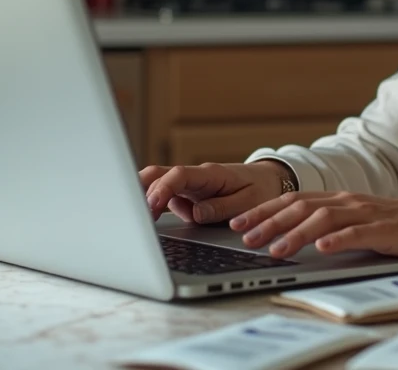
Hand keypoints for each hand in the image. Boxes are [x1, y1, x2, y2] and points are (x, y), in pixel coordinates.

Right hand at [138, 161, 286, 223]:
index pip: (179, 175)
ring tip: (140, 222)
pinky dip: (158, 207)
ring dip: (149, 202)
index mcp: (210, 174)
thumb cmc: (261, 190)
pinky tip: (152, 219)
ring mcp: (190, 185)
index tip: (150, 207)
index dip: (161, 190)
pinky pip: (168, 198)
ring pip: (159, 187)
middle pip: (159, 174)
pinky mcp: (189, 194)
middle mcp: (196, 177)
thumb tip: (194, 213)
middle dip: (139, 188)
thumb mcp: (248, 203)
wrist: (270, 181)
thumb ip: (221, 208)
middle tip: (127, 211)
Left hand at [229, 192, 397, 260]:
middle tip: (246, 238)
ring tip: (277, 249)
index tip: (238, 223)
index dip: (263, 210)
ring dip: (297, 234)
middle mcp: (346, 201)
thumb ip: (323, 224)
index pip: (291, 201)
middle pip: (301, 208)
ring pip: (324, 219)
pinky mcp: (383, 229)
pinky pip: (357, 233)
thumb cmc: (387, 225)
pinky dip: (338, 240)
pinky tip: (323, 249)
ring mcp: (364, 213)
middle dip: (270, 222)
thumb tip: (283, 236)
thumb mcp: (350, 221)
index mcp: (335, 199)